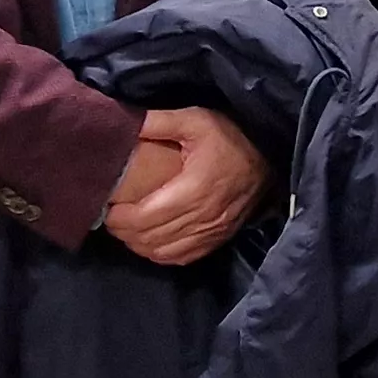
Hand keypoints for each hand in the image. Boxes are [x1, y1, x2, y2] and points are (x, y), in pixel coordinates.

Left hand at [106, 105, 264, 264]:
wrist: (269, 154)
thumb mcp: (195, 119)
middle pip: (151, 238)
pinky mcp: (219, 238)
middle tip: (112, 218)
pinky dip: (161, 255)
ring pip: (164, 252)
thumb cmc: (230, 136)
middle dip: (124, 232)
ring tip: (127, 229)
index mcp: (194, 188)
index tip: (108, 208)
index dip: (121, 219)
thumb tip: (125, 122)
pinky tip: (151, 242)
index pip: (146, 217)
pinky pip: (183, 257)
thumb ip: (159, 122)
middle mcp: (204, 216)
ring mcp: (212, 231)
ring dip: (140, 245)